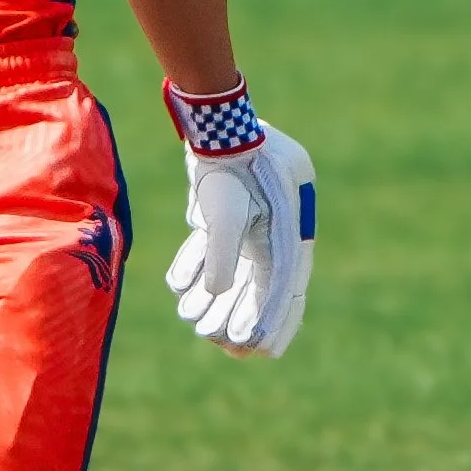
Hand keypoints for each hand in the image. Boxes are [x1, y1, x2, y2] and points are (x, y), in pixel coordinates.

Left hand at [161, 81, 314, 357]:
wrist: (216, 120)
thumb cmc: (227, 165)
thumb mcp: (224, 213)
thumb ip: (221, 256)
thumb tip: (216, 292)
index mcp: (290, 236)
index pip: (285, 291)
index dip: (271, 323)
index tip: (254, 350)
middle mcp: (275, 231)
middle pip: (260, 286)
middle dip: (238, 316)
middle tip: (220, 345)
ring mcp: (250, 220)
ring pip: (235, 270)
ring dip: (215, 297)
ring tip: (192, 321)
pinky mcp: (224, 209)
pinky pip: (214, 247)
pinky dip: (199, 265)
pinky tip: (180, 287)